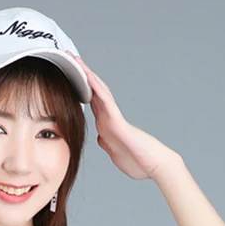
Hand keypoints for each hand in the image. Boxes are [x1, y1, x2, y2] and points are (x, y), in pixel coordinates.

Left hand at [65, 51, 182, 180]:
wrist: (155, 166)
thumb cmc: (138, 162)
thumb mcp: (115, 153)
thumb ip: (108, 143)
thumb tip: (101, 137)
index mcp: (107, 126)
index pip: (91, 103)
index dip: (80, 89)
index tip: (69, 78)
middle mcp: (110, 119)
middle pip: (93, 92)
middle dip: (81, 76)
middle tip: (69, 59)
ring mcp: (114, 118)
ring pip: (98, 92)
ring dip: (87, 75)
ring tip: (75, 60)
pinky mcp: (118, 122)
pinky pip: (105, 101)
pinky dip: (96, 88)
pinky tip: (88, 76)